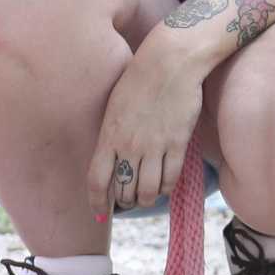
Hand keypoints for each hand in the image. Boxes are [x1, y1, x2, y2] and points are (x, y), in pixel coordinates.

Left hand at [88, 42, 204, 216]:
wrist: (170, 62)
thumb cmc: (140, 78)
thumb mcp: (114, 107)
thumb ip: (111, 134)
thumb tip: (112, 155)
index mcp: (109, 136)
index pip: (97, 181)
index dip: (97, 201)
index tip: (99, 212)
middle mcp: (129, 146)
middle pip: (124, 190)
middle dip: (124, 201)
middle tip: (127, 200)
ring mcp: (154, 146)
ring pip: (147, 190)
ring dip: (146, 199)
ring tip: (146, 197)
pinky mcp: (177, 143)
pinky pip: (170, 177)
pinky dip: (166, 188)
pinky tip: (164, 186)